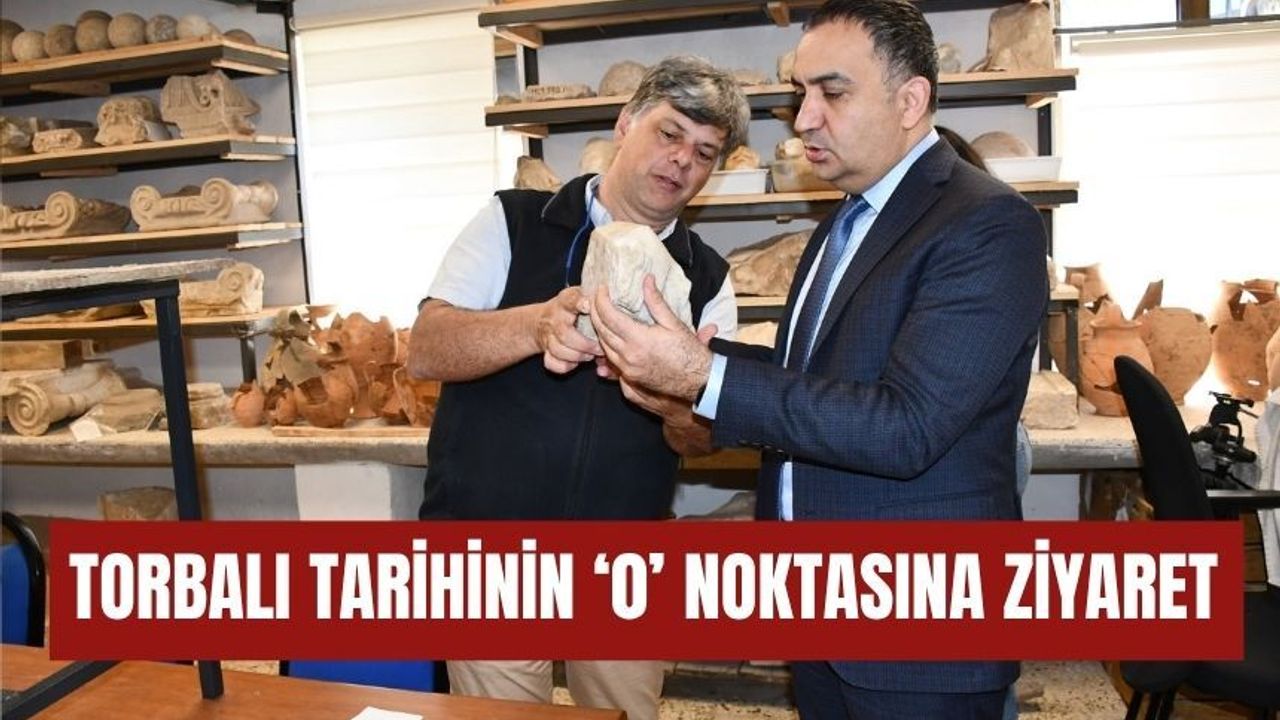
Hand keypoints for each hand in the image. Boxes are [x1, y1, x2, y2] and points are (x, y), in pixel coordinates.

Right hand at [535, 286, 601, 373]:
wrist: (544, 320)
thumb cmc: (572, 308)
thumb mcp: (581, 295)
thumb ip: (595, 296)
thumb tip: (615, 293)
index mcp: (566, 301)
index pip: (571, 300)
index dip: (579, 303)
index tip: (588, 306)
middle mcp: (555, 318)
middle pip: (564, 333)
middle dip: (584, 344)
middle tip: (600, 348)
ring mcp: (548, 335)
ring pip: (558, 350)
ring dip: (577, 356)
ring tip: (590, 356)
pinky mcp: (546, 350)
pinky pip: (550, 362)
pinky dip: (564, 366)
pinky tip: (575, 363)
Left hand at [590, 274, 714, 400]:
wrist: (698, 381)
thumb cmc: (689, 353)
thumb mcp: (674, 323)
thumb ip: (656, 301)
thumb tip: (647, 279)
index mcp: (639, 340)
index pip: (609, 316)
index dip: (601, 300)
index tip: (602, 289)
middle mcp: (629, 356)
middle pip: (601, 331)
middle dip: (594, 312)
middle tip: (595, 298)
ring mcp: (628, 369)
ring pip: (603, 346)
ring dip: (599, 329)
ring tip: (599, 314)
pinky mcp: (630, 378)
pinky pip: (611, 360)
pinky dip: (607, 346)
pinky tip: (609, 336)